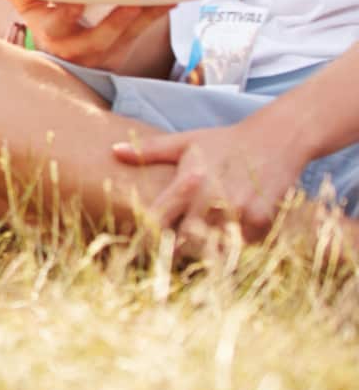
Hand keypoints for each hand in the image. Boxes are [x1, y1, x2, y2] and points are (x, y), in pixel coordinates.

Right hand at [0, 0, 169, 71]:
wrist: (63, 62)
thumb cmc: (46, 28)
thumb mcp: (29, 11)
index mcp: (51, 35)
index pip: (58, 23)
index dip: (68, 13)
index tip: (76, 1)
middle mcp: (77, 50)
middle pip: (99, 36)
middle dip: (117, 21)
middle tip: (133, 0)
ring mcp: (102, 56)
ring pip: (126, 37)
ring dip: (145, 16)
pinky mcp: (121, 56)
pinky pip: (141, 36)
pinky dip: (156, 17)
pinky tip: (171, 0)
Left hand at [113, 117, 309, 244]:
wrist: (276, 139)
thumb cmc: (224, 141)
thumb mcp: (186, 141)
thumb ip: (150, 150)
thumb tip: (113, 151)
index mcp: (189, 180)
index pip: (161, 218)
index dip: (150, 235)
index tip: (144, 244)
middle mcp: (212, 197)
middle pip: (186, 241)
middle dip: (179, 248)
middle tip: (174, 250)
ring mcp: (239, 210)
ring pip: (214, 247)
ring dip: (206, 250)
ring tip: (200, 247)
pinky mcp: (262, 220)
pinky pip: (242, 245)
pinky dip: (234, 246)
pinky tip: (228, 238)